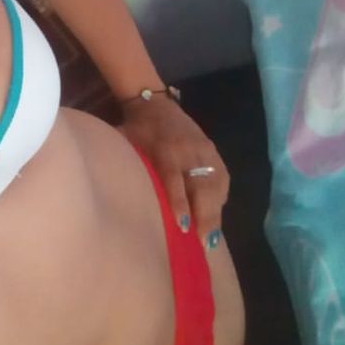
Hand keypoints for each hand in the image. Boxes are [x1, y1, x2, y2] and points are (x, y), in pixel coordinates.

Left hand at [119, 96, 229, 243]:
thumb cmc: (136, 130)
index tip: (183, 225)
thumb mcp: (128, 145)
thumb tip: (122, 199)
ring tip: (212, 238)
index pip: (174, 177)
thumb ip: (131, 166)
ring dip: (215, 212)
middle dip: (205, 214)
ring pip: (215, 183)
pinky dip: (220, 198)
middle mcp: (189, 149)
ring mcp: (204, 148)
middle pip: (201, 184)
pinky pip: (222, 177)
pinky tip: (217, 214)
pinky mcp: (213, 149)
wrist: (155, 102)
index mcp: (165, 148)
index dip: (179, 202)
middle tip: (205, 243)